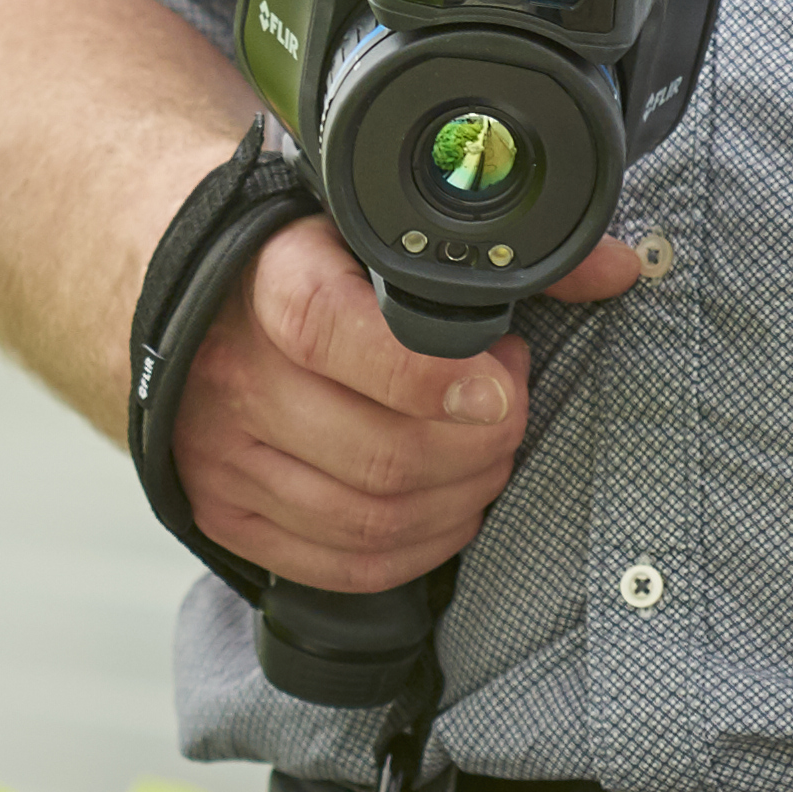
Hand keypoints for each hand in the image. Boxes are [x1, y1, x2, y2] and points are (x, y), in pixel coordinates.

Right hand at [170, 214, 651, 590]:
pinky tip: (446, 505)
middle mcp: (232, 373)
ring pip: (372, 518)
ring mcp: (222, 453)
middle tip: (508, 405)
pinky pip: (343, 564)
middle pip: (380, 451)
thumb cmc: (297, 258)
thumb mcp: (371, 226)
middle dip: (481, 444)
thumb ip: (491, 248)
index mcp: (266, 280)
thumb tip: (617, 269)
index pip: (328, 329)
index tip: (501, 378)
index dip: (428, 371)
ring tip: (483, 451)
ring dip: (460, 497)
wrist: (174, 286)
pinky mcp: (224, 511)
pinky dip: (417, 549)